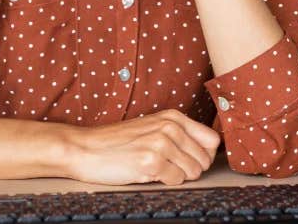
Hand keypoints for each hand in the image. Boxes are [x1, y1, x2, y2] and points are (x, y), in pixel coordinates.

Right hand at [58, 109, 221, 184]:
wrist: (84, 149)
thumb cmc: (117, 143)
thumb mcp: (152, 129)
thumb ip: (179, 136)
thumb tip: (208, 154)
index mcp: (173, 117)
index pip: (212, 140)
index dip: (204, 155)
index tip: (189, 160)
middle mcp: (170, 126)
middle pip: (205, 159)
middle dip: (190, 169)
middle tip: (167, 166)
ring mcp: (161, 142)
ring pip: (193, 172)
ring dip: (177, 176)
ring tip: (156, 168)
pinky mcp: (151, 161)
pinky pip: (177, 180)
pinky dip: (165, 182)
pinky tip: (147, 173)